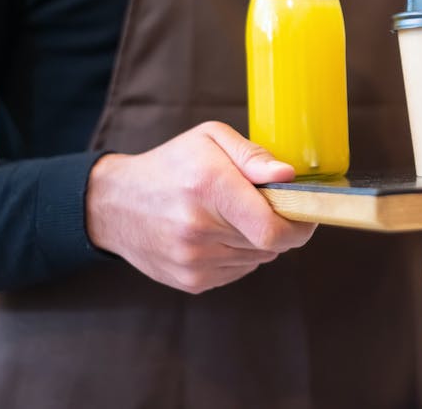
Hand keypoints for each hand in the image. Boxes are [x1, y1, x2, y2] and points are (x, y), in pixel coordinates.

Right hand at [86, 121, 315, 293]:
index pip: (274, 229)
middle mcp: (200, 230)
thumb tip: (288, 176)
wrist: (114, 205)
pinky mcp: (192, 281)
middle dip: (279, 224)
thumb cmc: (171, 166)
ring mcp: (194, 261)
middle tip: (264, 205)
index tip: (306, 213)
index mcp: (209, 188)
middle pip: (272, 243)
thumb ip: (253, 156)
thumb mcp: (210, 139)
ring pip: (259, 258)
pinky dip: (240, 253)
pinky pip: (240, 270)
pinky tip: (217, 233)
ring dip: (258, 239)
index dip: (301, 226)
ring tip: (231, 216)